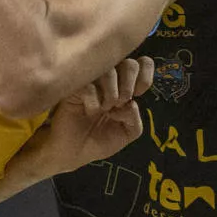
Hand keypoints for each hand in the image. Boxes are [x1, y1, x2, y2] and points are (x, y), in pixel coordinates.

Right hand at [24, 56, 156, 175]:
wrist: (72, 152)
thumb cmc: (99, 140)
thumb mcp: (127, 133)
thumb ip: (135, 118)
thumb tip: (131, 103)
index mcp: (125, 86)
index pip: (144, 64)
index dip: (145, 78)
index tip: (136, 96)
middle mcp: (110, 79)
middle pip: (130, 64)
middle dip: (129, 87)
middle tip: (118, 105)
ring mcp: (91, 80)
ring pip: (110, 71)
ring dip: (111, 94)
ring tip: (103, 110)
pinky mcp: (74, 86)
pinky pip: (90, 84)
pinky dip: (93, 101)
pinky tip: (89, 111)